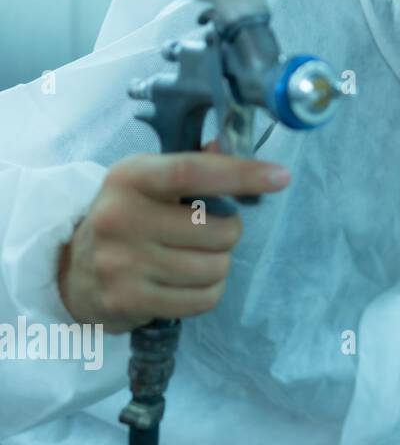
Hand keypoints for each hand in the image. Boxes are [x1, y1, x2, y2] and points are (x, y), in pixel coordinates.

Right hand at [57, 152, 290, 332]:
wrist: (74, 270)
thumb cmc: (130, 218)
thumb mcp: (149, 182)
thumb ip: (193, 165)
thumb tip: (230, 144)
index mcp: (130, 178)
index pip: (192, 172)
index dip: (241, 174)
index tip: (280, 177)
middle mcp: (121, 217)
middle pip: (218, 230)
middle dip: (228, 234)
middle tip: (207, 234)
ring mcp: (121, 262)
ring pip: (216, 267)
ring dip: (218, 264)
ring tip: (193, 258)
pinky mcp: (128, 300)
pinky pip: (204, 299)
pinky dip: (208, 291)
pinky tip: (186, 283)